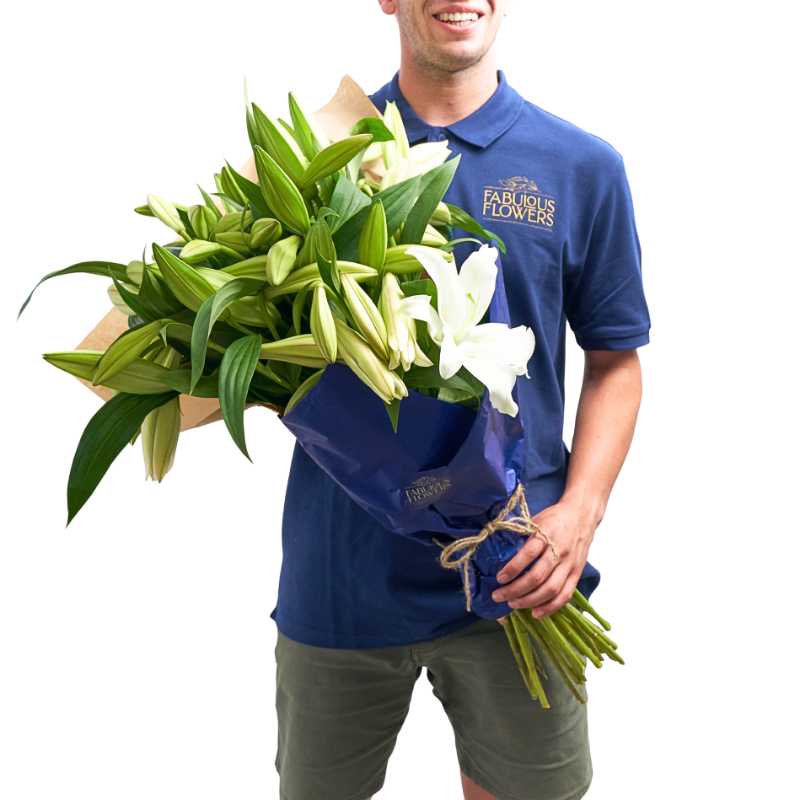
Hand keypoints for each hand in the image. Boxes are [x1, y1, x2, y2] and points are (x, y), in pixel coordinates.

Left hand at [490, 500, 599, 618]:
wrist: (582, 515)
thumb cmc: (554, 518)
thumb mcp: (536, 520)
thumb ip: (522, 536)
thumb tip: (498, 552)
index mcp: (547, 533)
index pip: (528, 553)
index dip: (513, 568)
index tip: (499, 578)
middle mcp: (560, 550)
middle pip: (538, 576)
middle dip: (515, 590)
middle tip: (498, 595)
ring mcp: (570, 564)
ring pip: (551, 589)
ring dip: (529, 601)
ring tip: (512, 604)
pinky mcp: (577, 573)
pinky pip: (565, 595)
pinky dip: (550, 607)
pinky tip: (535, 613)